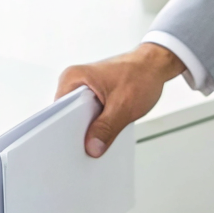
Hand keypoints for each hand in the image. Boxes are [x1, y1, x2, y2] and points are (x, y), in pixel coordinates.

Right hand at [56, 43, 184, 156]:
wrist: (155, 65)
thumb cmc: (141, 75)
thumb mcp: (123, 106)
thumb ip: (106, 128)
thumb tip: (92, 147)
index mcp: (74, 78)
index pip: (58, 111)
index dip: (64, 131)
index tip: (73, 147)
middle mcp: (74, 81)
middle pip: (66, 116)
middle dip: (78, 132)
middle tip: (90, 146)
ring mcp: (83, 89)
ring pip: (78, 118)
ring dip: (89, 129)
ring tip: (100, 139)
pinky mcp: (92, 95)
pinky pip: (88, 116)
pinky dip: (96, 125)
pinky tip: (106, 133)